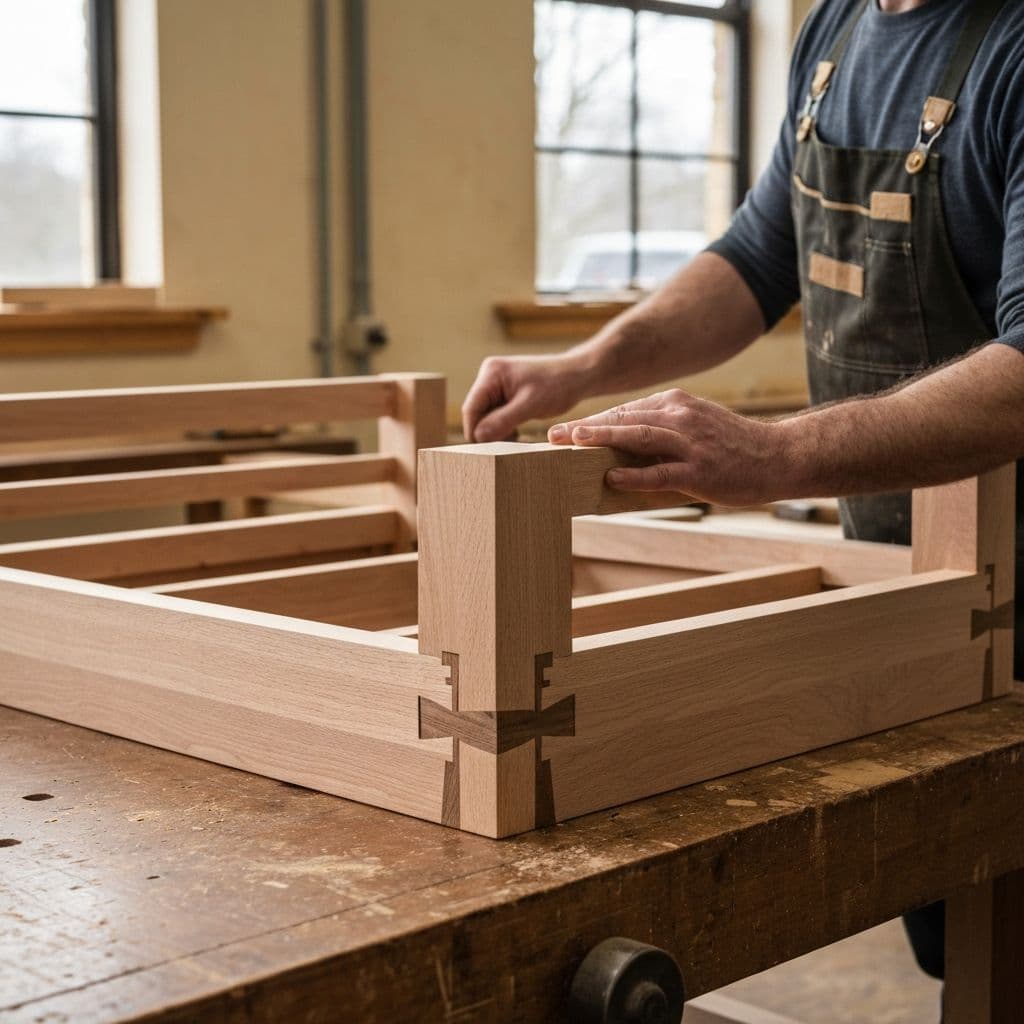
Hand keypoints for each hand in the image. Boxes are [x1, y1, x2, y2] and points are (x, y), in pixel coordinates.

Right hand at [462, 355, 588, 441]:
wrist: (577, 375)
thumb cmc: (558, 385)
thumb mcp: (530, 406)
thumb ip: (502, 420)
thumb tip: (478, 436)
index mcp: (492, 373)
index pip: (471, 408)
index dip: (476, 431)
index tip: (488, 451)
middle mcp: (489, 376)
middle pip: (477, 413)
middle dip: (488, 431)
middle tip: (505, 446)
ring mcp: (496, 384)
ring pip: (486, 416)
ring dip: (496, 430)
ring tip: (515, 437)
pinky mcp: (504, 393)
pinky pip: (495, 415)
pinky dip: (503, 426)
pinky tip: (517, 432)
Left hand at [547, 389, 797, 506]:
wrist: (780, 456)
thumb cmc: (733, 446)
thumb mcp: (697, 424)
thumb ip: (662, 429)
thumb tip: (622, 446)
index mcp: (678, 404)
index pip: (627, 411)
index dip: (594, 421)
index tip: (567, 430)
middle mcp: (682, 418)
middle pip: (626, 419)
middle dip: (587, 428)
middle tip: (555, 436)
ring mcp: (691, 444)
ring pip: (639, 437)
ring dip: (603, 440)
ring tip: (574, 445)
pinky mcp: (700, 472)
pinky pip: (661, 473)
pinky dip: (634, 475)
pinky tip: (610, 477)